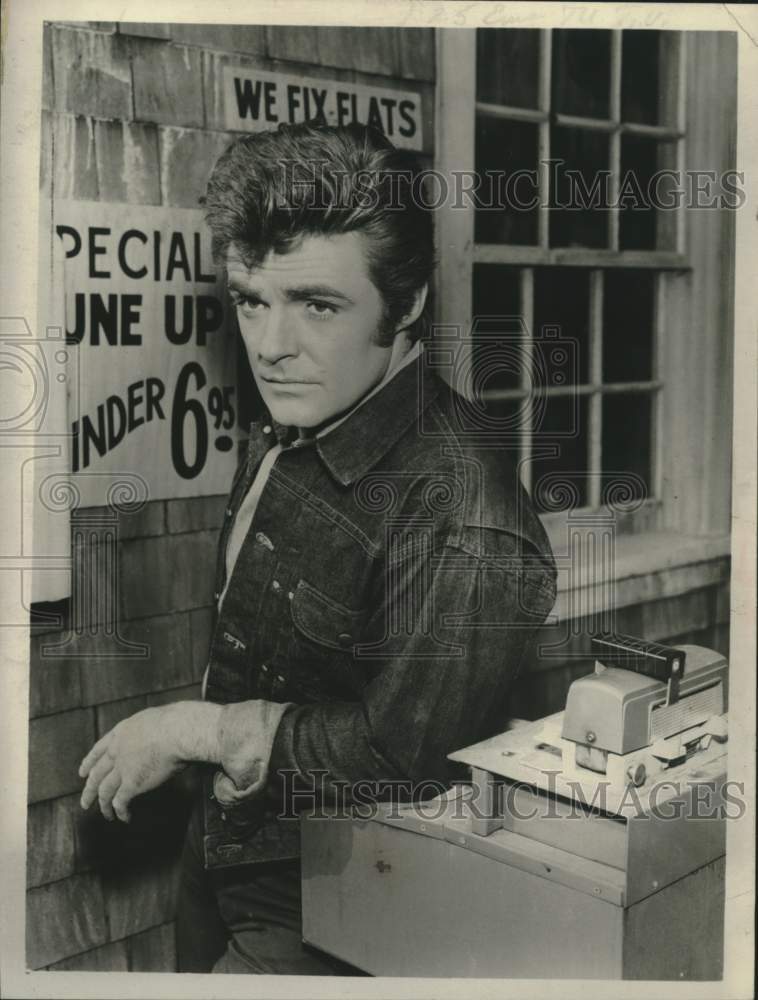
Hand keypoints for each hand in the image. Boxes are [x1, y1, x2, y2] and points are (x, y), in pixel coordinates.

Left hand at [79, 702, 221, 821]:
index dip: (89, 763)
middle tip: (85, 802)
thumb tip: (149, 739)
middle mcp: (116, 752)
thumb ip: (143, 732)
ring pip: (105, 792)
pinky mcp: (132, 784)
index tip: (82, 773)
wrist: (175, 731)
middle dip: (89, 790)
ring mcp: (122, 769)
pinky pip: (120, 802)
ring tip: (105, 815)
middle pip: (97, 775)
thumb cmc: (172, 722)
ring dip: (103, 805)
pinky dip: (120, 812)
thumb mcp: (150, 720)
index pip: (98, 750)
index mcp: (120, 734)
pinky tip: (124, 818)